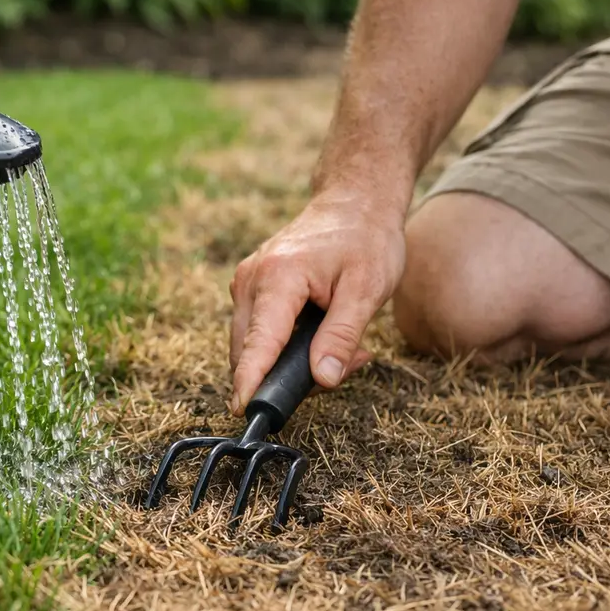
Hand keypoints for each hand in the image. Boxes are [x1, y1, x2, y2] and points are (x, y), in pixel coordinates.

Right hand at [228, 193, 405, 414]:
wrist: (353, 201)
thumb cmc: (365, 239)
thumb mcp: (367, 288)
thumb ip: (342, 336)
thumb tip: (325, 379)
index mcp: (278, 278)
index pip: (259, 341)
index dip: (250, 379)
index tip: (242, 409)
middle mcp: (251, 279)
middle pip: (250, 349)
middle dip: (288, 373)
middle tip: (346, 365)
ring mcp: (246, 282)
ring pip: (252, 343)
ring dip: (289, 359)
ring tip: (342, 345)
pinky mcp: (250, 287)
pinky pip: (258, 329)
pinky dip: (285, 343)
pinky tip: (324, 331)